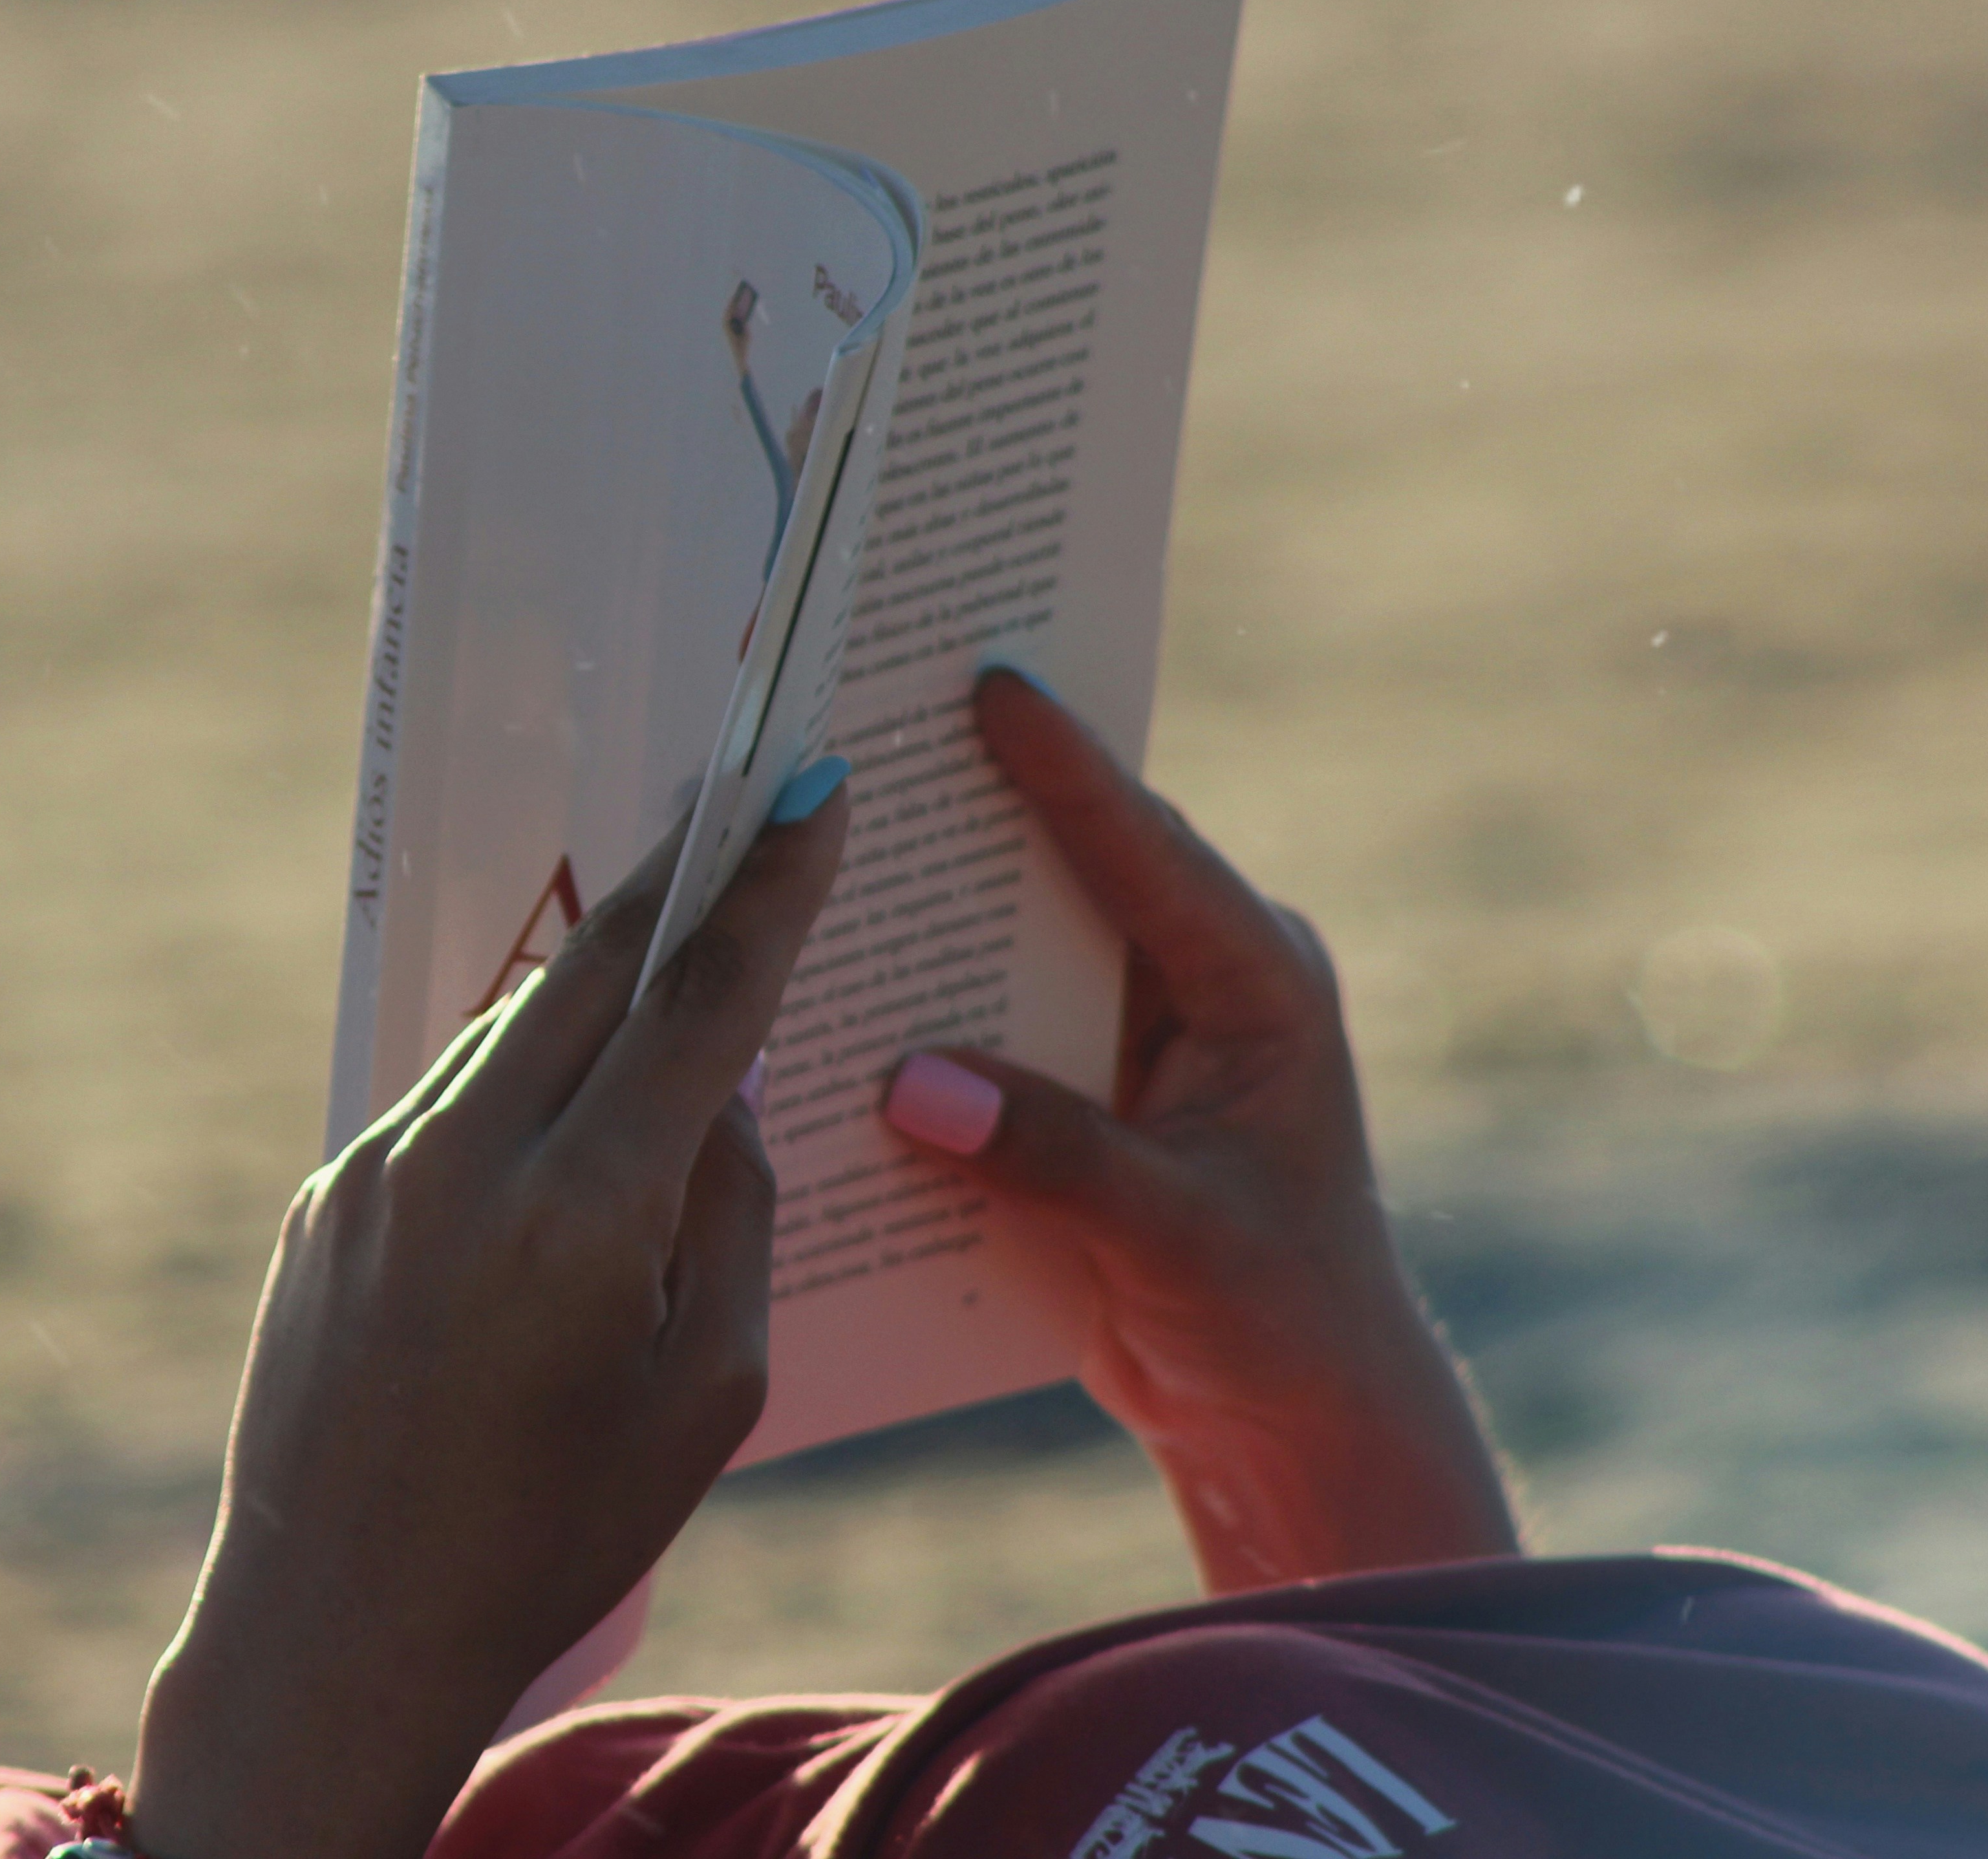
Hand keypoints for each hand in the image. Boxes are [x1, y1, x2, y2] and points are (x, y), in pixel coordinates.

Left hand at [132, 776, 849, 1858]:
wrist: (339, 1626)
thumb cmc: (556, 1534)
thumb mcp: (711, 1395)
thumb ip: (733, 1217)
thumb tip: (725, 1094)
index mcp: (583, 1214)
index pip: (701, 1003)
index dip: (767, 887)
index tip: (808, 789)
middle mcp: (465, 1160)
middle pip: (594, 965)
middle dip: (679, 873)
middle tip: (738, 790)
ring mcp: (377, 1169)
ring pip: (512, 1025)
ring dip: (593, 987)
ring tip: (663, 964)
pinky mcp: (326, 1196)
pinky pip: (446, 1101)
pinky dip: (517, 1085)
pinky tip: (555, 1129)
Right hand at [881, 670, 1515, 1590]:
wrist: (1288, 1421)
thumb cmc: (1275, 1321)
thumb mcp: (1174, 1238)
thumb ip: (1052, 1156)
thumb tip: (911, 1084)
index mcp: (1255, 981)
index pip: (1140, 846)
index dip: (1060, 763)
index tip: (987, 681)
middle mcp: (1192, 978)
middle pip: (1062, 857)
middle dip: (966, 789)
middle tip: (870, 706)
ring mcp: (1126, 1027)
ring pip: (1008, 929)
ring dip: (925, 889)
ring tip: (814, 814)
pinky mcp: (1070, 1083)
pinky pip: (978, 1013)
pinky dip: (911, 990)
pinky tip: (818, 961)